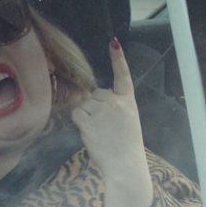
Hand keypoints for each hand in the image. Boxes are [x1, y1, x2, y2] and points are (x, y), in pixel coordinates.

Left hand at [68, 39, 153, 206]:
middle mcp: (116, 103)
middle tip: (104, 125)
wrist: (125, 164)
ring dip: (86, 115)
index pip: (124, 76)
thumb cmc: (125, 146)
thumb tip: (90, 99)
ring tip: (98, 131)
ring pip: (84, 104)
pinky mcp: (90, 121)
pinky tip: (90, 132)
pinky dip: (79, 121)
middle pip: (95, 93)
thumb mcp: (127, 121)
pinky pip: (76, 114)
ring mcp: (103, 111)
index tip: (114, 42)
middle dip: (94, 106)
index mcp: (129, 102)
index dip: (118, 59)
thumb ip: (114, 108)